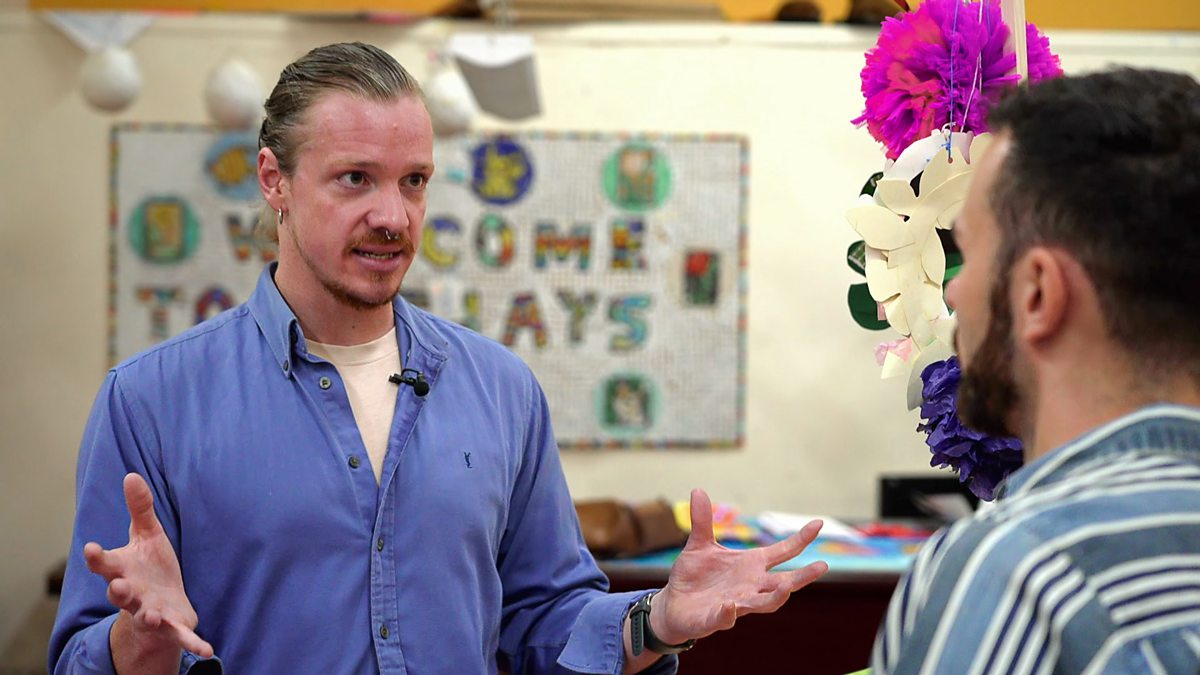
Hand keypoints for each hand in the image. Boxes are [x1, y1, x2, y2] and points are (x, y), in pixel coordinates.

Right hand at [84, 473, 212, 658]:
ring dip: (149, 617)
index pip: (106, 564)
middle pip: (119, 595)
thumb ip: (140, 509)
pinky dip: (193, 642)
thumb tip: (131, 475)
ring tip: (153, 617)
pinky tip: (206, 648)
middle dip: (118, 592)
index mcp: (123, 571)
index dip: (97, 557)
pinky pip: (182, 637)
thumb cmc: (150, 568)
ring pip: (146, 617)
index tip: (90, 547)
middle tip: (117, 587)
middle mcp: (132, 595)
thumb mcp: (147, 536)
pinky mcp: (172, 628)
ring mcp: (151, 613)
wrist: (162, 606)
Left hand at [650, 488, 827, 644]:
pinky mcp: (714, 619)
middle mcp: (749, 586)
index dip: (800, 539)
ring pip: (763, 604)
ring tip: (786, 587)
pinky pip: (725, 618)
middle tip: (822, 566)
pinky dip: (728, 613)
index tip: (818, 523)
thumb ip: (703, 521)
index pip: (782, 552)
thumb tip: (698, 490)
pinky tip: (729, 605)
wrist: (673, 605)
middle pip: (783, 583)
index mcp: (750, 566)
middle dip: (802, 577)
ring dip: (776, 597)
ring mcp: (735, 604)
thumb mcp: (699, 545)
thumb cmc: (694, 577)